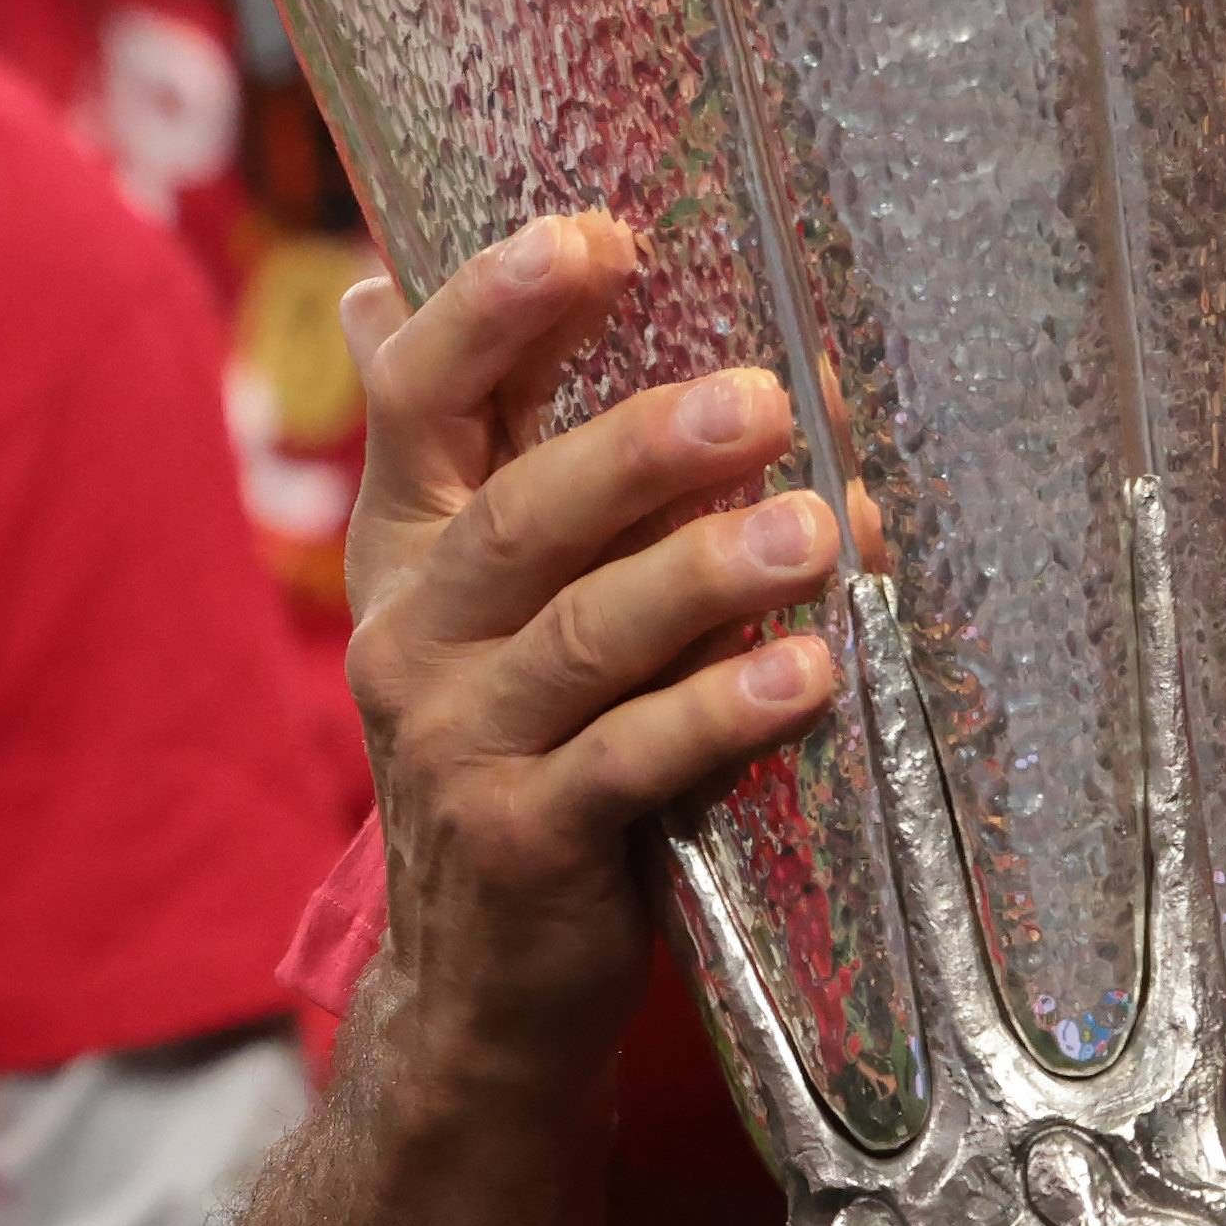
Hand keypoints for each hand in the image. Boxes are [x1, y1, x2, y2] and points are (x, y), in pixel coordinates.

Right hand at [335, 219, 841, 1093]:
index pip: (418, 399)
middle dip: (640, 445)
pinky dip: (720, 715)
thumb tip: (443, 275)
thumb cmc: (524, 752)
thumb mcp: (498, 609)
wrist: (479, 990)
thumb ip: (512, 465)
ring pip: (581, 635)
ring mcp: (453, 744)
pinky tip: (807, 678)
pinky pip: (628, 762)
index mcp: (406, 549)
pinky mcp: (520, 843)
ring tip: (818, 530)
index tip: (599, 235)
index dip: (493, 308)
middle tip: (766, 395)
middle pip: (516, 511)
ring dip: (705, 575)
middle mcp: (409, 633)